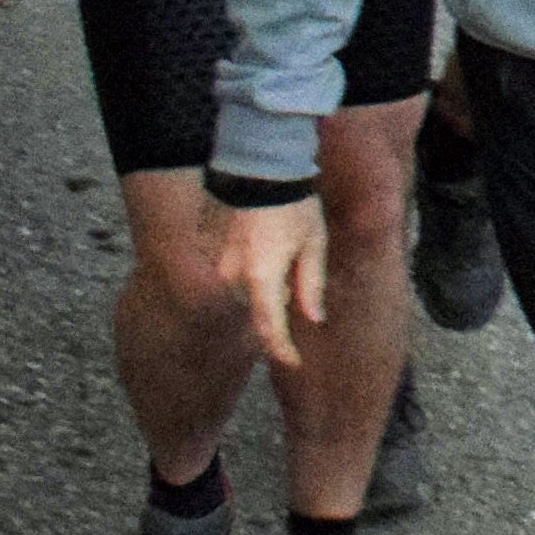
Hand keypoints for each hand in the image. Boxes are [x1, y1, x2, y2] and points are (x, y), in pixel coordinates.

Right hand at [217, 194, 325, 370]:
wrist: (262, 171)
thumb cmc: (295, 206)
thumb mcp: (314, 245)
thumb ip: (311, 286)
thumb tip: (312, 320)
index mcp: (262, 277)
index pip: (269, 328)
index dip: (281, 350)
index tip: (294, 363)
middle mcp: (236, 276)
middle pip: (259, 312)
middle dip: (280, 314)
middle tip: (301, 295)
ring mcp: (224, 266)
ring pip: (250, 296)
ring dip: (271, 293)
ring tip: (290, 261)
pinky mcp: (220, 256)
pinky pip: (242, 280)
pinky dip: (260, 280)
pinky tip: (276, 256)